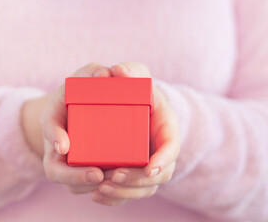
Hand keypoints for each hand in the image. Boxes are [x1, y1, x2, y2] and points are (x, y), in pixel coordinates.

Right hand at [40, 63, 111, 193]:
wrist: (83, 108)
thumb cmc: (84, 90)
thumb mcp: (85, 76)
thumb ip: (92, 70)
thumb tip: (106, 73)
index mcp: (54, 119)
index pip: (48, 127)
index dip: (54, 136)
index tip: (63, 146)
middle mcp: (57, 144)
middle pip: (55, 171)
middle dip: (74, 177)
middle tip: (98, 174)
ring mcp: (67, 160)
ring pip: (71, 184)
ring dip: (89, 186)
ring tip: (112, 181)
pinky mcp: (82, 170)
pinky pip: (86, 186)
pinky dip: (100, 188)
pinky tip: (118, 184)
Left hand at [91, 62, 180, 205]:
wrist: (119, 104)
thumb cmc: (131, 89)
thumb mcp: (133, 74)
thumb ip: (131, 70)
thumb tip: (116, 71)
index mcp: (165, 127)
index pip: (172, 146)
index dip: (164, 159)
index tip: (149, 168)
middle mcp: (159, 149)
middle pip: (159, 175)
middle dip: (138, 180)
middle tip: (114, 175)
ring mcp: (147, 164)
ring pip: (143, 189)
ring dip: (124, 192)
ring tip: (100, 188)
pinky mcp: (133, 173)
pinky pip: (128, 192)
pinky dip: (114, 197)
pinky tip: (96, 195)